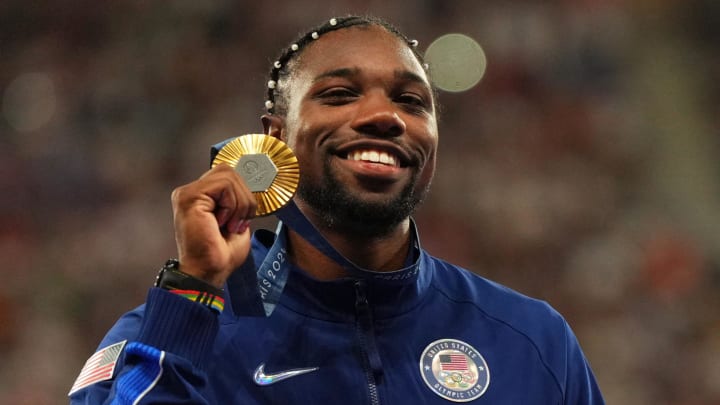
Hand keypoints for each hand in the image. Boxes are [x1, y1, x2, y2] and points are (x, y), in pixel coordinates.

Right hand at [170, 164, 256, 287]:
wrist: (209, 272)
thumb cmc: (221, 254)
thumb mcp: (238, 220)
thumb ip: (239, 200)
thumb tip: (252, 184)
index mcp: (200, 197)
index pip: (227, 175)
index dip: (243, 193)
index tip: (243, 218)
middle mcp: (190, 192)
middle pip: (229, 171)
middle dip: (244, 197)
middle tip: (239, 223)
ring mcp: (187, 193)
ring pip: (229, 177)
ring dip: (240, 204)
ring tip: (230, 225)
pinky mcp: (189, 197)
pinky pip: (224, 185)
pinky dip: (232, 205)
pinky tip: (223, 223)